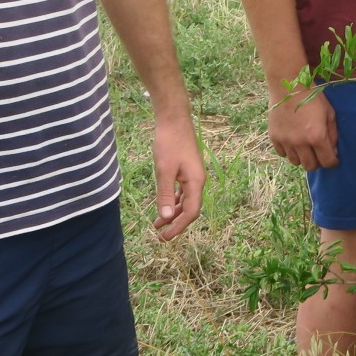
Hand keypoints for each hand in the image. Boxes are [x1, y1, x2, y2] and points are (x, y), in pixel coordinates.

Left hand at [151, 111, 207, 240]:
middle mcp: (197, 180)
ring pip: (185, 200)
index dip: (179, 226)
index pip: (191, 211)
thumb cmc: (169, 142)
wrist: (174, 119)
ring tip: (157, 224)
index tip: (165, 237)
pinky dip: (173, 200)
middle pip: (190, 208)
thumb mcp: (164, 170)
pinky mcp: (186, 169)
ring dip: (172, 212)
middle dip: (176, 223)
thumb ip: (164, 194)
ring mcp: (192, 175)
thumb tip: (165, 218)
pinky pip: (182, 191)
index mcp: (195, 182)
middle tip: (161, 235)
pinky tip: (163, 204)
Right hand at [267, 86, 337, 169]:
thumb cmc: (312, 97)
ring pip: (295, 162)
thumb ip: (332, 134)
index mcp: (317, 136)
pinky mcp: (274, 137)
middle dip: (317, 162)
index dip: (332, 162)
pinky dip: (288, 151)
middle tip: (318, 153)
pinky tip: (292, 141)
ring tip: (304, 146)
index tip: (333, 159)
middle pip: (310, 166)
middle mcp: (300, 142)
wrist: (288, 86)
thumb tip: (333, 151)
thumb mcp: (329, 113)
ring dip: (302, 157)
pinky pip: (282, 153)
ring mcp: (286, 141)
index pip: (327, 162)